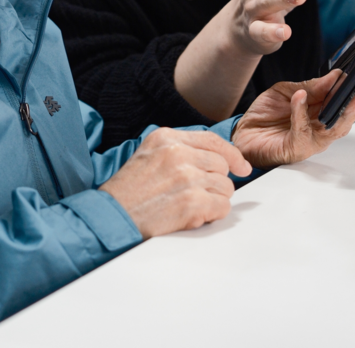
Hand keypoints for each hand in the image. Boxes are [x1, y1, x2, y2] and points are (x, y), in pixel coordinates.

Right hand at [99, 127, 251, 238]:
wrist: (113, 216)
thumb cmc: (129, 190)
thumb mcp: (150, 153)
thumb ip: (179, 149)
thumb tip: (217, 158)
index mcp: (167, 137)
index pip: (211, 140)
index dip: (231, 154)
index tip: (241, 166)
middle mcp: (178, 153)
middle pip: (222, 164)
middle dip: (217, 181)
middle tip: (200, 194)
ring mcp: (186, 177)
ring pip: (225, 186)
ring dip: (215, 199)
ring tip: (191, 205)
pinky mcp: (192, 202)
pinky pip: (222, 207)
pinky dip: (213, 214)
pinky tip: (194, 216)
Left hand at [231, 67, 354, 168]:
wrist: (242, 135)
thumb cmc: (266, 115)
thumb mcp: (288, 91)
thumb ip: (311, 86)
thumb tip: (337, 76)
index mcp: (323, 111)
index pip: (349, 98)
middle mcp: (323, 127)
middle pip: (351, 113)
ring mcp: (313, 139)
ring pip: (337, 127)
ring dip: (347, 111)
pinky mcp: (297, 148)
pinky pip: (303, 130)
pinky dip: (301, 112)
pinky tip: (301, 97)